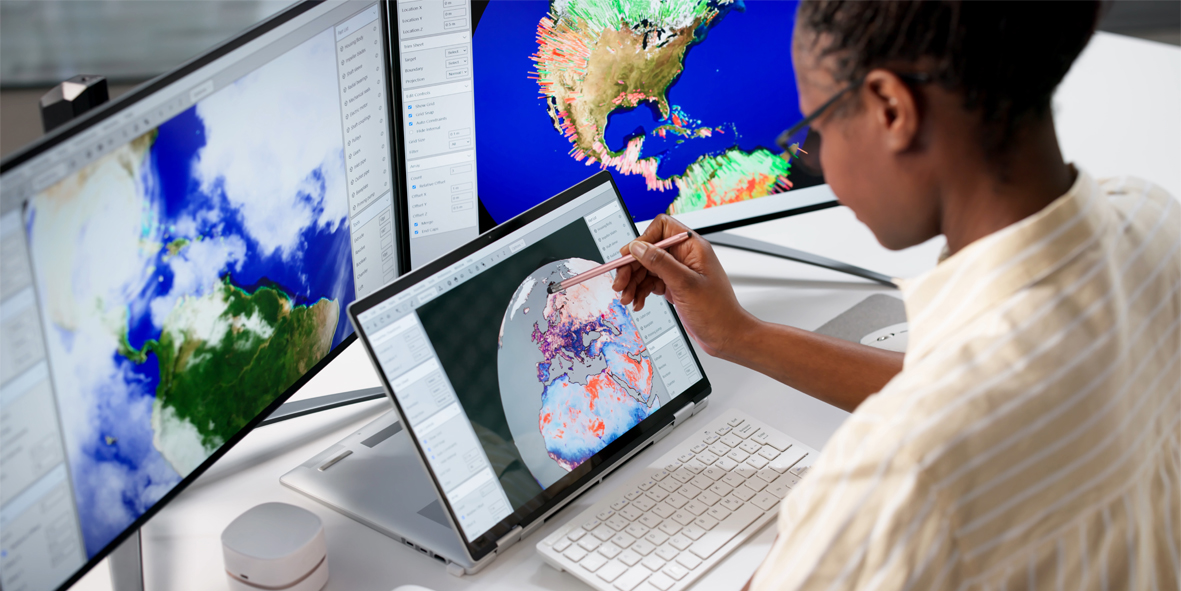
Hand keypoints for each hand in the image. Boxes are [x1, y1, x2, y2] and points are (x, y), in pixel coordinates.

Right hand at [612, 215, 754, 357]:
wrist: (726, 336)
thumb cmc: (717, 312)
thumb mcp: (685, 285)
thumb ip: (660, 263)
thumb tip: (638, 247)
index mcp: (692, 247)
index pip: (661, 228)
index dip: (642, 241)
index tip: (628, 257)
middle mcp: (685, 256)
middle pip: (648, 250)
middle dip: (632, 267)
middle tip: (620, 283)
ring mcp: (679, 272)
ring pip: (647, 268)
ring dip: (633, 282)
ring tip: (627, 298)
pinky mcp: (675, 286)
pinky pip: (651, 282)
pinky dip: (641, 291)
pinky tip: (637, 302)